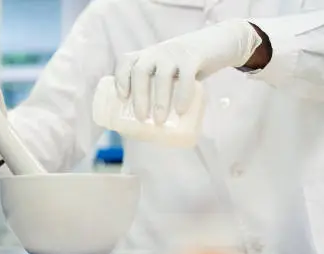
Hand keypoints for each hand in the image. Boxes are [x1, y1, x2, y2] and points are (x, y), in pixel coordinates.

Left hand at [115, 19, 262, 123]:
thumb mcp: (169, 70)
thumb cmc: (187, 66)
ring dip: (159, 100)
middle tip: (141, 118)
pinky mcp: (194, 56)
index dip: (121, 78)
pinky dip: (183, 95)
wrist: (218, 43)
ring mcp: (175, 53)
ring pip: (162, 75)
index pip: (127, 62)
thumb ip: (159, 88)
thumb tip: (148, 125)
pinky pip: (186, 76)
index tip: (122, 98)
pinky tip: (181, 110)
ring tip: (160, 120)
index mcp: (147, 56)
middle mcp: (157, 52)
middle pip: (140, 71)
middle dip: (139, 96)